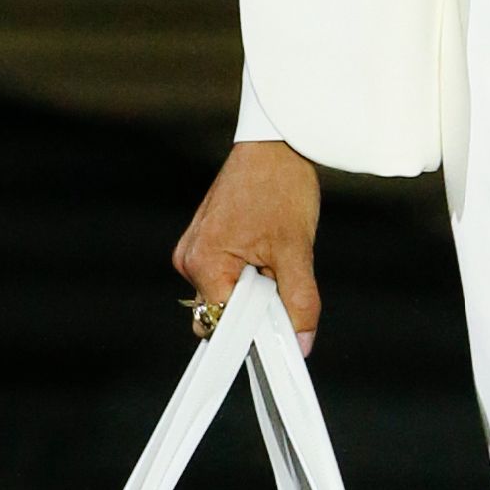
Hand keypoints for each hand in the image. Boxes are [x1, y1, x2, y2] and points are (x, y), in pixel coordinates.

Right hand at [175, 140, 322, 349]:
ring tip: (275, 262)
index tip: (279, 338)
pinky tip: (266, 254)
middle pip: (220, 314)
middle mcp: (189, 260)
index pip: (221, 325)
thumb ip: (298, 302)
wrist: (276, 145)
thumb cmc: (279, 186)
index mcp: (203, 263)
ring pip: (224, 296)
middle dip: (252, 314)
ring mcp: (194, 250)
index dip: (252, 335)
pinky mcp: (204, 242)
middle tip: (282, 290)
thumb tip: (300, 344)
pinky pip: (224, 277)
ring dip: (252, 294)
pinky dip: (247, 277)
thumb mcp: (296, 250)